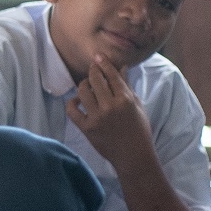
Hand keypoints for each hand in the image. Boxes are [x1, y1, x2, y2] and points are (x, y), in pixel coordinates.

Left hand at [65, 57, 152, 171]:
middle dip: (93, 71)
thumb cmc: (138, 129)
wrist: (133, 155)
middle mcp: (110, 106)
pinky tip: (76, 101)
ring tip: (87, 85)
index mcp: (125, 100)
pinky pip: (72, 111)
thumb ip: (127, 86)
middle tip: (92, 67)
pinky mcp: (87, 128)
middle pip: (95, 80)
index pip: (112, 76)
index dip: (104, 64)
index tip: (98, 56)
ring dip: (83, 85)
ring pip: (83, 92)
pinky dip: (71, 103)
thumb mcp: (137, 105)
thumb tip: (122, 67)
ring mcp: (97, 117)